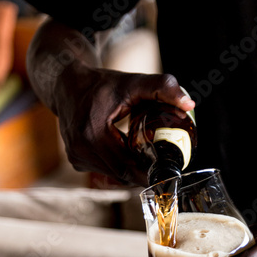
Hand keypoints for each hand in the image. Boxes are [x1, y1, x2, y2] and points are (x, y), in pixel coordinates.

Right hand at [53, 61, 194, 184]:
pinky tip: (130, 155)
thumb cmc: (102, 84)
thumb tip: (189, 105)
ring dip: (132, 171)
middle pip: (122, 173)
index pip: (128, 165)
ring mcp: (76, 157)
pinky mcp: (76, 160)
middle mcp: (81, 149)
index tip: (169, 171)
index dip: (150, 172)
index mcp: (93, 132)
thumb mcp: (133, 82)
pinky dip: (119, 167)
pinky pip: (104, 171)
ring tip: (150, 159)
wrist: (67, 85)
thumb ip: (162, 88)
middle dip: (144, 173)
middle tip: (164, 166)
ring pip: (113, 175)